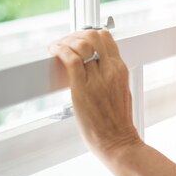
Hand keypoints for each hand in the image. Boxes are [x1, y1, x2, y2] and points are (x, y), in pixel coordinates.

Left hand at [49, 29, 141, 159]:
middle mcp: (111, 69)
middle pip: (93, 36)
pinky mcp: (82, 87)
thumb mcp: (122, 90)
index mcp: (121, 69)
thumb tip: (99, 66)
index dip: (90, 34)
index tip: (79, 40)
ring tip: (57, 47)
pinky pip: (70, 58)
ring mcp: (97, 78)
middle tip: (67, 42)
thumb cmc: (117, 122)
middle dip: (77, 35)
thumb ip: (112, 75)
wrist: (117, 140)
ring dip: (66, 41)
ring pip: (81, 44)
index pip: (106, 38)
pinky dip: (59, 50)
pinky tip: (53, 50)